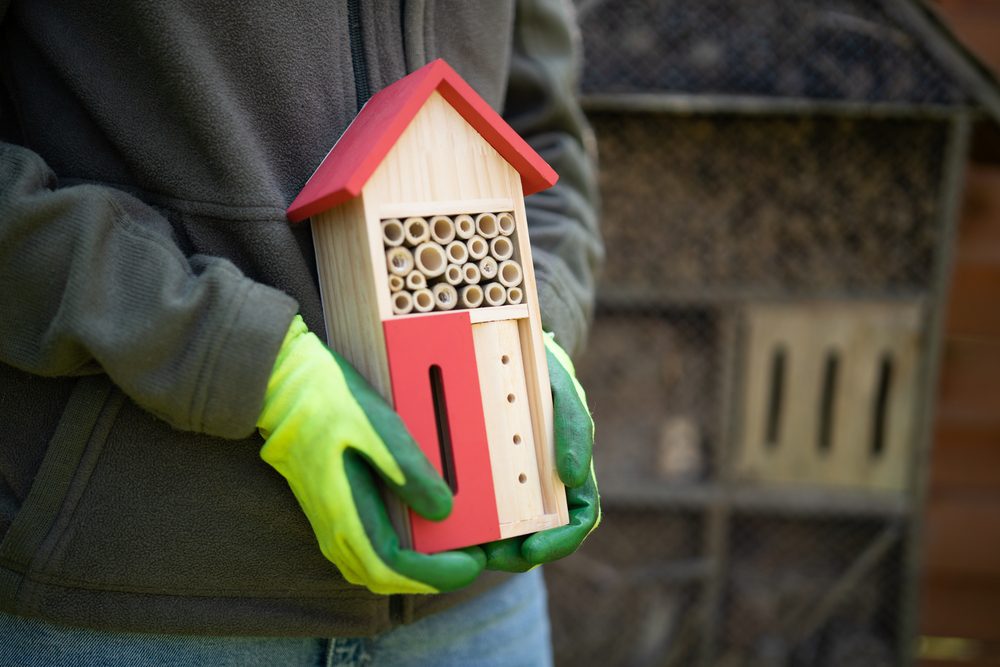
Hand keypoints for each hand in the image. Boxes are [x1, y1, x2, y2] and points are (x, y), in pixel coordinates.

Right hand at [257, 315, 484, 593]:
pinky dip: (397, 556)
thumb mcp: (375, 427)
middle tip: (471, 557)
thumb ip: (407, 471)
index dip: (438, 573)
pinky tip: (419, 536)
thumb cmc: (326, 400)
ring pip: (373, 569)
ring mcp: (329, 522)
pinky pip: (365, 551)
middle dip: (432, 576)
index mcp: (345, 512)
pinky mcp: (331, 510)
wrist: (280, 384)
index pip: (394, 568)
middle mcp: (334, 529)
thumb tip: (443, 510)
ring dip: (413, 570)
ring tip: (451, 551)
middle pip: (386, 578)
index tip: (473, 561)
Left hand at [481, 333, 600, 570]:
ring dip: (489, 549)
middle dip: (516, 556)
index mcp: (569, 475)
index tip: (534, 547)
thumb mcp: (563, 393)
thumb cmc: (540, 375)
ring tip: (468, 548)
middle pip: (537, 539)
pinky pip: (475, 515)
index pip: (577, 523)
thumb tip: (572, 478)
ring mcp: (510, 490)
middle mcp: (541, 489)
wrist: (502, 351)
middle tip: (491, 556)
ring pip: (505, 536)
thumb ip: (574, 428)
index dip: (560, 543)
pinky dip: (466, 527)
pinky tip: (446, 527)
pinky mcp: (478, 484)